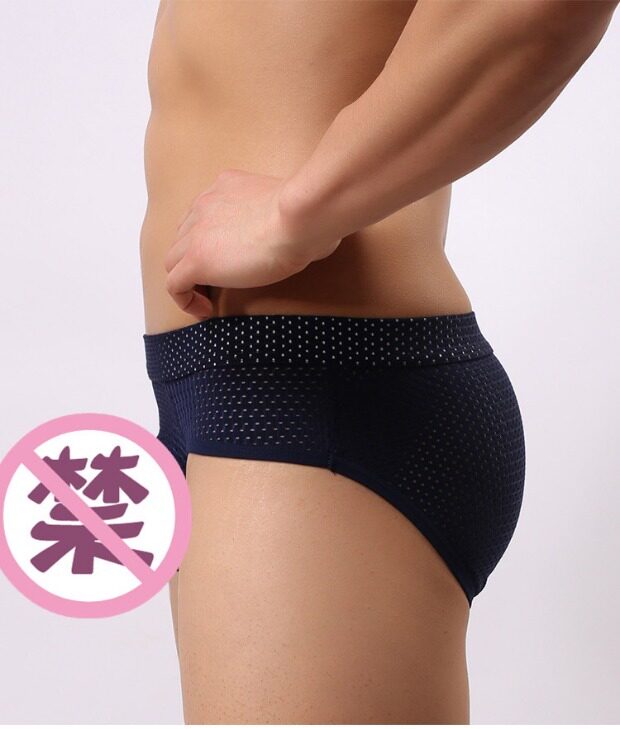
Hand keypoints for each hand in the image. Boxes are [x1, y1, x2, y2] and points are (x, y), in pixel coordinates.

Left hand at [164, 169, 341, 318]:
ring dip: (188, 280)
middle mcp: (205, 205)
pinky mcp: (197, 260)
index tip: (230, 260)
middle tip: (218, 282)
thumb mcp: (294, 208)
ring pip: (173, 260)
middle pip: (183, 237)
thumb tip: (319, 239)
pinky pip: (174, 285)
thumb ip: (292, 218)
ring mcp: (197, 233)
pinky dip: (185, 300)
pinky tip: (206, 310)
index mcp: (225, 188)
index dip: (211, 241)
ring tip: (209, 298)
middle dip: (196, 260)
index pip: (203, 215)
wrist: (301, 217)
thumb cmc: (310, 214)